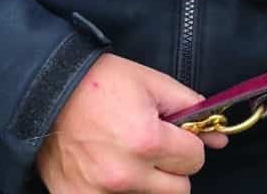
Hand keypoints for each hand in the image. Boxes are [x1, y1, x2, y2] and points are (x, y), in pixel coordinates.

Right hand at [36, 53, 227, 192]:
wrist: (46, 91)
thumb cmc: (101, 82)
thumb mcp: (151, 82)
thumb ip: (189, 108)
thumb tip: (220, 137)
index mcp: (147, 141)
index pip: (195, 161)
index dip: (189, 143)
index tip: (175, 133)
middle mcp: (126, 175)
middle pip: (178, 190)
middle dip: (173, 168)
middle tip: (154, 147)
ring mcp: (100, 193)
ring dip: (146, 181)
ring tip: (126, 153)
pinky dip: (117, 190)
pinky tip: (106, 166)